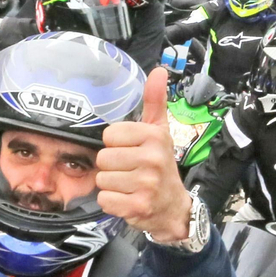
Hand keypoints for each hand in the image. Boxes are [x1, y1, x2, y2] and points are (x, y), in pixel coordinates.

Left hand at [96, 68, 194, 239]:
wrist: (173, 206)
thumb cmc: (160, 165)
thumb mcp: (159, 131)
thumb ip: (155, 101)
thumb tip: (158, 70)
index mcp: (154, 136)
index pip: (109, 135)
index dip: (116, 145)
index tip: (131, 151)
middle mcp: (152, 159)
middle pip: (103, 158)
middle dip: (112, 166)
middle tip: (130, 171)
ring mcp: (146, 184)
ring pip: (102, 179)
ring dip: (111, 185)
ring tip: (129, 185)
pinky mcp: (137, 206)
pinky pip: (105, 199)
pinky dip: (112, 202)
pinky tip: (128, 199)